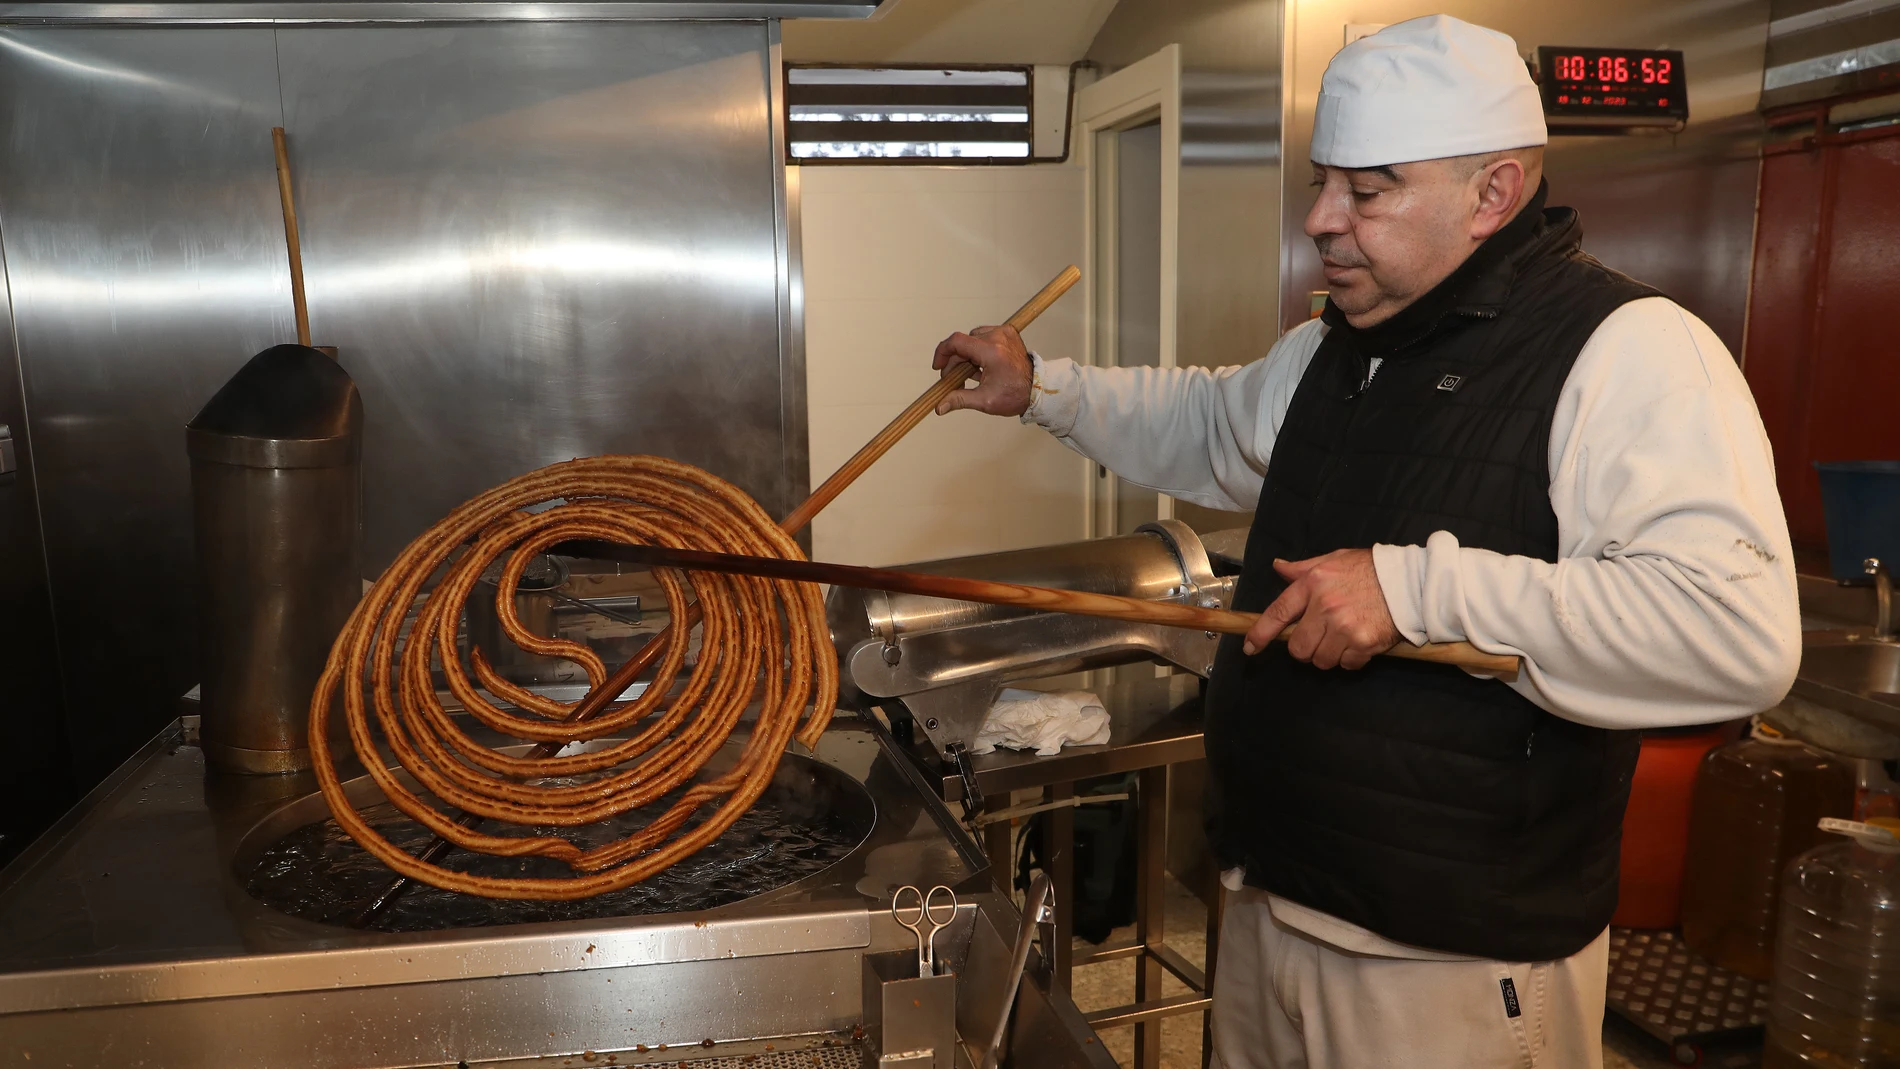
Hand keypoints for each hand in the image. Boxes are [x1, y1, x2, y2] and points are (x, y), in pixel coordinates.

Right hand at [932, 324, 1031, 415]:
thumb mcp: (985, 401)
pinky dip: (978, 350)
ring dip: (966, 355)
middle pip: (963, 343)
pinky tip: (980, 365)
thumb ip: (959, 400)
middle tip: (954, 379)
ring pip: (972, 339)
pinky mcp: (1007, 333)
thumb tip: (940, 406)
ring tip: (971, 374)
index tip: (938, 367)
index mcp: (992, 352)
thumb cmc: (1016, 395)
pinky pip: (983, 337)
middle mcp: (998, 337)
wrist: (1037, 389)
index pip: (956, 342)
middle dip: (954, 361)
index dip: (942, 353)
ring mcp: (1004, 333)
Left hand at [1242, 549, 1399, 669]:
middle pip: (1298, 647)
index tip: (1250, 648)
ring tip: (1341, 640)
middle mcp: (1325, 607)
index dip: (1260, 634)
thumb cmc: (1370, 569)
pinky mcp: (1363, 644)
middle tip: (1318, 638)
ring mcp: (1344, 628)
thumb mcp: (1334, 560)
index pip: (1278, 613)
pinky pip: (1346, 665)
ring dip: (1328, 655)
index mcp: (1313, 584)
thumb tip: (1278, 567)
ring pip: (1321, 660)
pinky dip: (1350, 660)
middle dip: (1304, 648)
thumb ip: (1303, 568)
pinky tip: (1359, 645)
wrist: (1411, 582)